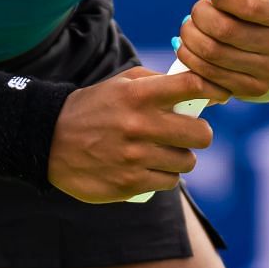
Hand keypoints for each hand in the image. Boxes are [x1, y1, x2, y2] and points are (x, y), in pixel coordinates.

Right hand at [47, 67, 227, 202]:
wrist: (48, 141)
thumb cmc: (93, 108)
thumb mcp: (120, 83)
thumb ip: (157, 82)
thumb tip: (197, 87)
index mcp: (139, 95)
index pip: (192, 87)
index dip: (214, 89)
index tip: (220, 95)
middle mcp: (140, 126)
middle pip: (201, 134)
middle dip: (198, 134)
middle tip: (188, 133)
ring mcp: (135, 158)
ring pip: (187, 163)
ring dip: (180, 158)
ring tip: (163, 152)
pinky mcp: (129, 185)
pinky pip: (168, 183)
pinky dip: (164, 176)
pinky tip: (149, 168)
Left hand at [171, 0, 268, 100]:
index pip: (249, 5)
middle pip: (225, 31)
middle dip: (199, 16)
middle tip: (196, 10)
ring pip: (213, 55)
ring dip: (189, 37)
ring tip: (189, 26)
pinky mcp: (254, 89)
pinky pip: (210, 78)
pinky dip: (191, 60)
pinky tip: (189, 46)